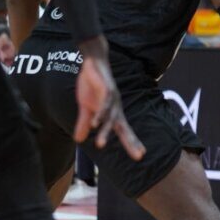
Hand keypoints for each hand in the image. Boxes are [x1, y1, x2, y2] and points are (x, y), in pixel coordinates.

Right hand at [74, 39, 144, 159]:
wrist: (92, 63)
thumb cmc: (92, 85)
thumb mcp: (85, 107)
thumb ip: (84, 123)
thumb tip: (79, 140)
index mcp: (112, 113)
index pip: (123, 131)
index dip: (132, 142)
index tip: (141, 155)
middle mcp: (115, 108)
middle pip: (124, 128)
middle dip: (131, 142)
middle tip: (139, 156)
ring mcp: (112, 99)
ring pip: (110, 118)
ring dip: (105, 132)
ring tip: (100, 145)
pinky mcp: (106, 89)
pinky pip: (104, 104)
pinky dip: (100, 114)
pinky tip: (96, 124)